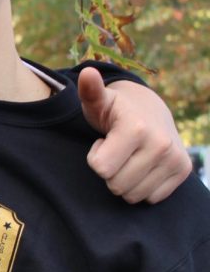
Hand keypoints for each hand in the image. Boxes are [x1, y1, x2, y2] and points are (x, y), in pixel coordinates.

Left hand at [78, 68, 190, 203]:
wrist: (149, 110)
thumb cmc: (114, 110)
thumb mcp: (98, 101)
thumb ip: (90, 91)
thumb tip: (87, 73)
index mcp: (136, 128)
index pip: (101, 168)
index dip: (95, 157)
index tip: (103, 142)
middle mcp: (160, 145)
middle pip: (116, 185)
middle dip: (110, 171)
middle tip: (116, 150)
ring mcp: (175, 159)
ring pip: (133, 195)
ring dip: (125, 180)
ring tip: (128, 156)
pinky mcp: (183, 171)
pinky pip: (151, 198)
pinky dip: (142, 186)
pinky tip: (142, 164)